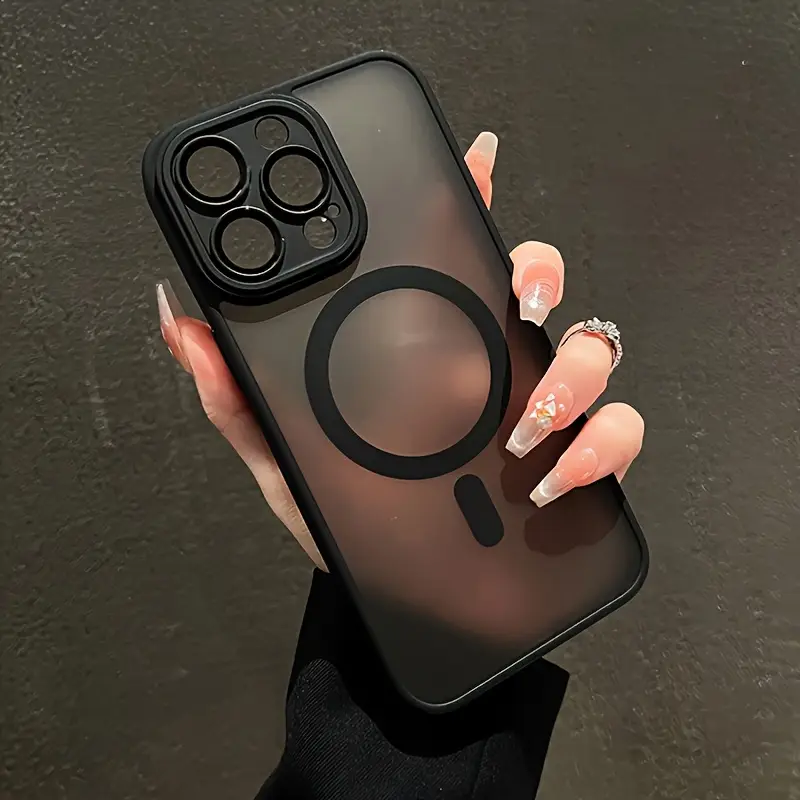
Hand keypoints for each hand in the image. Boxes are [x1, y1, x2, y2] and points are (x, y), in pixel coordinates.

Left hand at [156, 132, 643, 571]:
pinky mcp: (572, 462)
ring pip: (592, 345)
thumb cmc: (351, 522)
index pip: (453, 254)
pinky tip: (555, 474)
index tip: (475, 160)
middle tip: (514, 303)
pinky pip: (619, 431)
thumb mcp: (284, 458)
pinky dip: (602, 443)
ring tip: (523, 424)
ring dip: (570, 372)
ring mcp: (536, 411)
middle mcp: (487, 368)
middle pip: (538, 278)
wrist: (397, 597)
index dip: (470, 197)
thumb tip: (186, 327)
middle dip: (538, 270)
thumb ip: (238, 399)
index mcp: (426, 352)